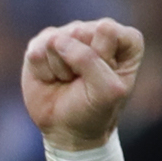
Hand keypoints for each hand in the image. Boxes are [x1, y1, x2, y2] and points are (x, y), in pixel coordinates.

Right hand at [20, 18, 143, 151]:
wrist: (66, 130)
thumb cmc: (94, 110)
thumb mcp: (105, 91)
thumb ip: (89, 60)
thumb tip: (55, 40)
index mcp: (125, 39)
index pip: (107, 30)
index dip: (101, 58)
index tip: (103, 79)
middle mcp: (96, 31)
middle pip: (79, 33)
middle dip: (77, 64)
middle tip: (82, 82)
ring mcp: (68, 35)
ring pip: (55, 41)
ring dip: (60, 70)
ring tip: (68, 81)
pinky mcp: (43, 44)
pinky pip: (36, 52)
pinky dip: (42, 72)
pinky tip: (52, 79)